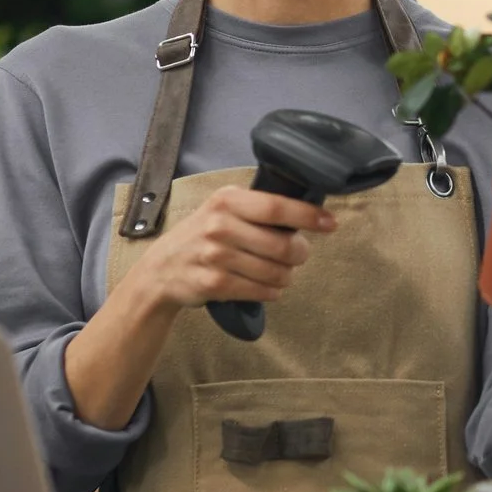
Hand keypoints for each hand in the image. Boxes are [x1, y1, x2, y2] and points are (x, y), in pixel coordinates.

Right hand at [123, 186, 335, 314]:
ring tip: (280, 274)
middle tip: (296, 255)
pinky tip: (268, 287)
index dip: (308, 216)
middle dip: (299, 254)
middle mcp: (219, 225)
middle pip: (282, 245)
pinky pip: (261, 291)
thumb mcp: (223, 210)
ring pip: (275, 272)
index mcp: (227, 200)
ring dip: (286, 277)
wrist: (161, 269)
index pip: (277, 207)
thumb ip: (257, 208)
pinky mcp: (213, 283)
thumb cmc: (202, 236)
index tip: (330, 223)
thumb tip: (307, 213)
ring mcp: (214, 255)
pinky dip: (272, 292)